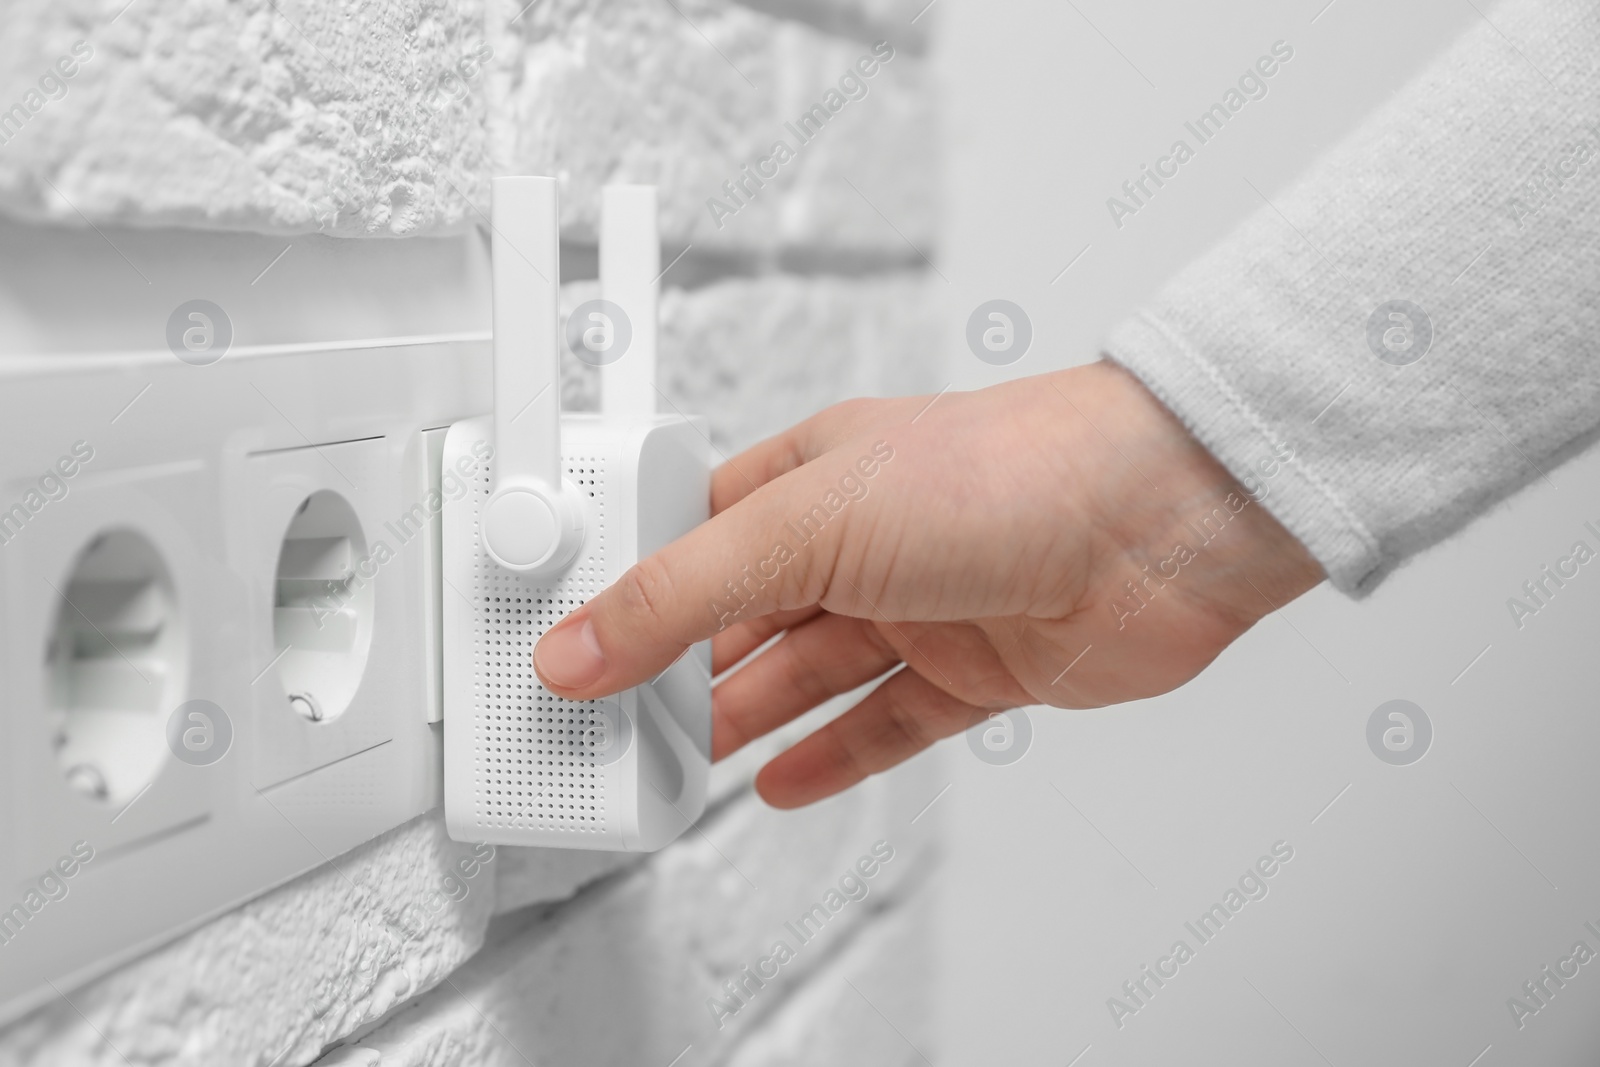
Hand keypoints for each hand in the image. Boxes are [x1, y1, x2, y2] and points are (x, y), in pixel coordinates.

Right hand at [532, 360, 1323, 808]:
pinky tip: (780, 781)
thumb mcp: (804, 525)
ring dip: (743, 721)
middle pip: (745, 617)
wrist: (1162, 524)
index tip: (572, 644)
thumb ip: (680, 593)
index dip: (630, 589)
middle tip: (613, 725)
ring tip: (676, 765)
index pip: (692, 536)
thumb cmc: (1007, 471)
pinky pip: (887, 725)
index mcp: (809, 474)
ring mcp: (922, 606)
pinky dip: (833, 756)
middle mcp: (864, 538)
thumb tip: (577, 645)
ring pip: (809, 676)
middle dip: (679, 671)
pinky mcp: (979, 670)